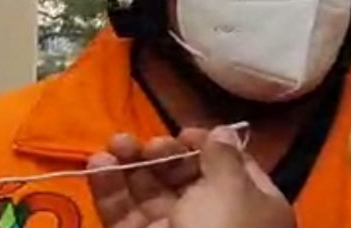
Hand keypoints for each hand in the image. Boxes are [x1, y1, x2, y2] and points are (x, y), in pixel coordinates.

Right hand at [86, 126, 295, 227]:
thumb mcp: (232, 189)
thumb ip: (223, 156)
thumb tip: (223, 132)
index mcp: (252, 206)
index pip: (231, 168)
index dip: (207, 146)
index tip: (183, 133)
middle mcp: (216, 221)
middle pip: (186, 179)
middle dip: (164, 155)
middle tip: (147, 145)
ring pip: (150, 196)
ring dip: (131, 166)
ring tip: (114, 144)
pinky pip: (125, 217)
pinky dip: (110, 191)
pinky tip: (98, 165)